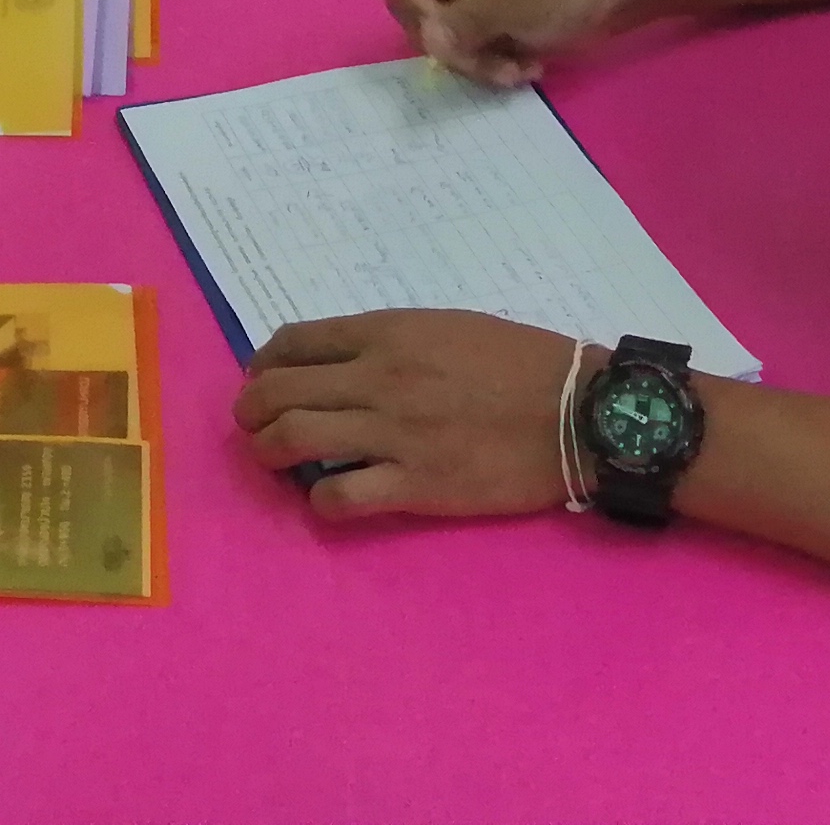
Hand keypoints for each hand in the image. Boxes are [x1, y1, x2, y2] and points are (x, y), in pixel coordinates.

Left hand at [233, 311, 577, 520]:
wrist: (578, 410)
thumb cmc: (521, 361)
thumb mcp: (448, 326)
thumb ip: (391, 342)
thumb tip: (343, 363)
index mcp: (387, 332)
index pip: (294, 343)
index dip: (264, 364)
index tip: (262, 380)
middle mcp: (378, 378)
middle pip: (279, 392)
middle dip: (251, 412)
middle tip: (253, 427)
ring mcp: (393, 434)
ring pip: (293, 440)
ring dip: (268, 453)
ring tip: (274, 462)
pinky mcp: (416, 486)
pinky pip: (339, 498)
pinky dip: (320, 502)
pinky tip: (330, 500)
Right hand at [375, 0, 637, 85]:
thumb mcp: (516, 4)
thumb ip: (465, 22)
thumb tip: (425, 39)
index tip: (435, 27)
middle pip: (412, 2)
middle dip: (447, 41)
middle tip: (481, 61)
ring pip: (437, 33)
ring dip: (472, 60)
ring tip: (513, 71)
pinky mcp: (480, 15)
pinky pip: (461, 45)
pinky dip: (487, 63)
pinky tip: (522, 69)